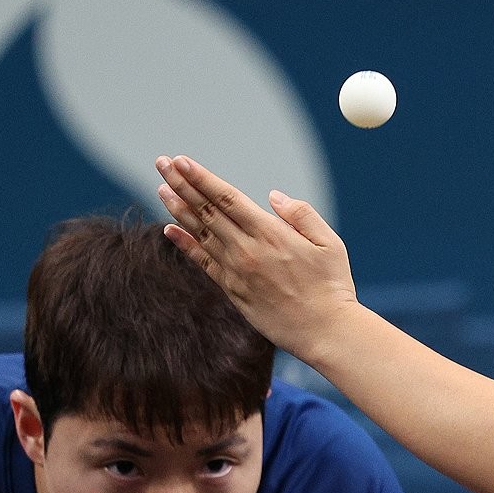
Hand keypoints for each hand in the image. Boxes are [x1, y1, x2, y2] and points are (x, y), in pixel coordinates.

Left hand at [155, 155, 359, 356]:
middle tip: (162, 163)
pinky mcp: (233, 291)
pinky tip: (170, 229)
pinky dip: (185, 244)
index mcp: (271, 233)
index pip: (227, 198)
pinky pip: (203, 262)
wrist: (324, 331)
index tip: (181, 161)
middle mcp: (247, 250)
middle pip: (206, 211)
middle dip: (181, 185)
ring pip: (200, 234)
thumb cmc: (333, 286)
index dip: (201, 178)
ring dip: (178, 209)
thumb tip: (273, 196)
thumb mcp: (330, 243)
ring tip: (161, 189)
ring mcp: (237, 271)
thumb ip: (301, 214)